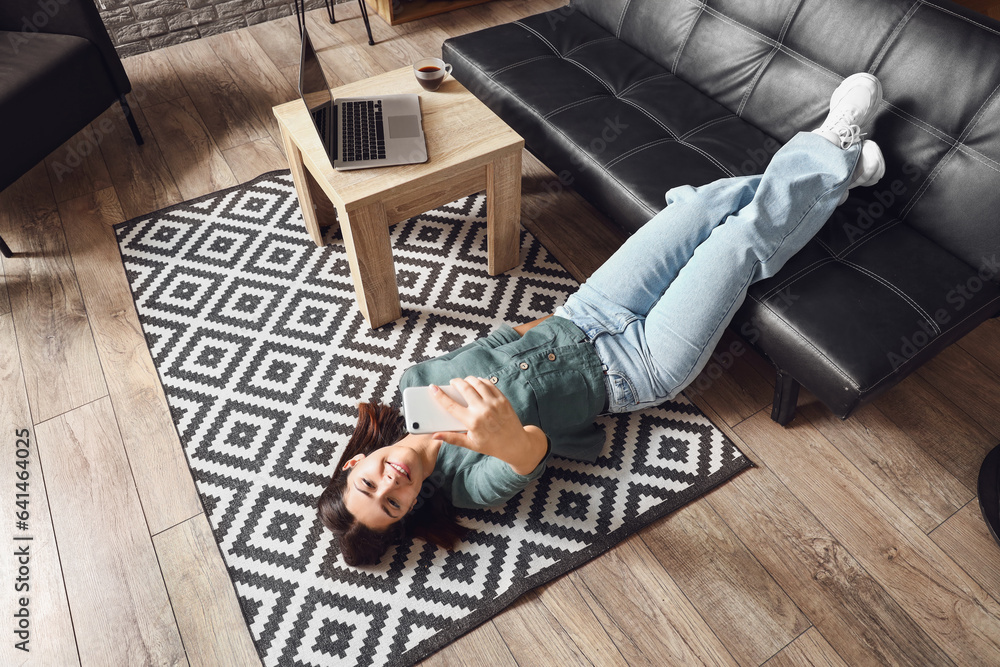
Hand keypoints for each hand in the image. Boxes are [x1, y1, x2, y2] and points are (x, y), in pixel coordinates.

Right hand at [430, 377, 547, 474]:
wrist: (515, 445)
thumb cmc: (490, 445)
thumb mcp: (470, 444)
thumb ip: (451, 438)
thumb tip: (434, 435)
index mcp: (472, 422)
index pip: (451, 406)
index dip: (440, 395)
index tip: (433, 388)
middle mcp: (483, 411)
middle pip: (464, 388)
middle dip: (456, 382)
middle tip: (452, 383)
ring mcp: (494, 403)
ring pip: (477, 383)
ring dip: (468, 380)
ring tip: (464, 382)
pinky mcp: (503, 399)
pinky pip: (489, 384)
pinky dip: (481, 381)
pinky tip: (477, 383)